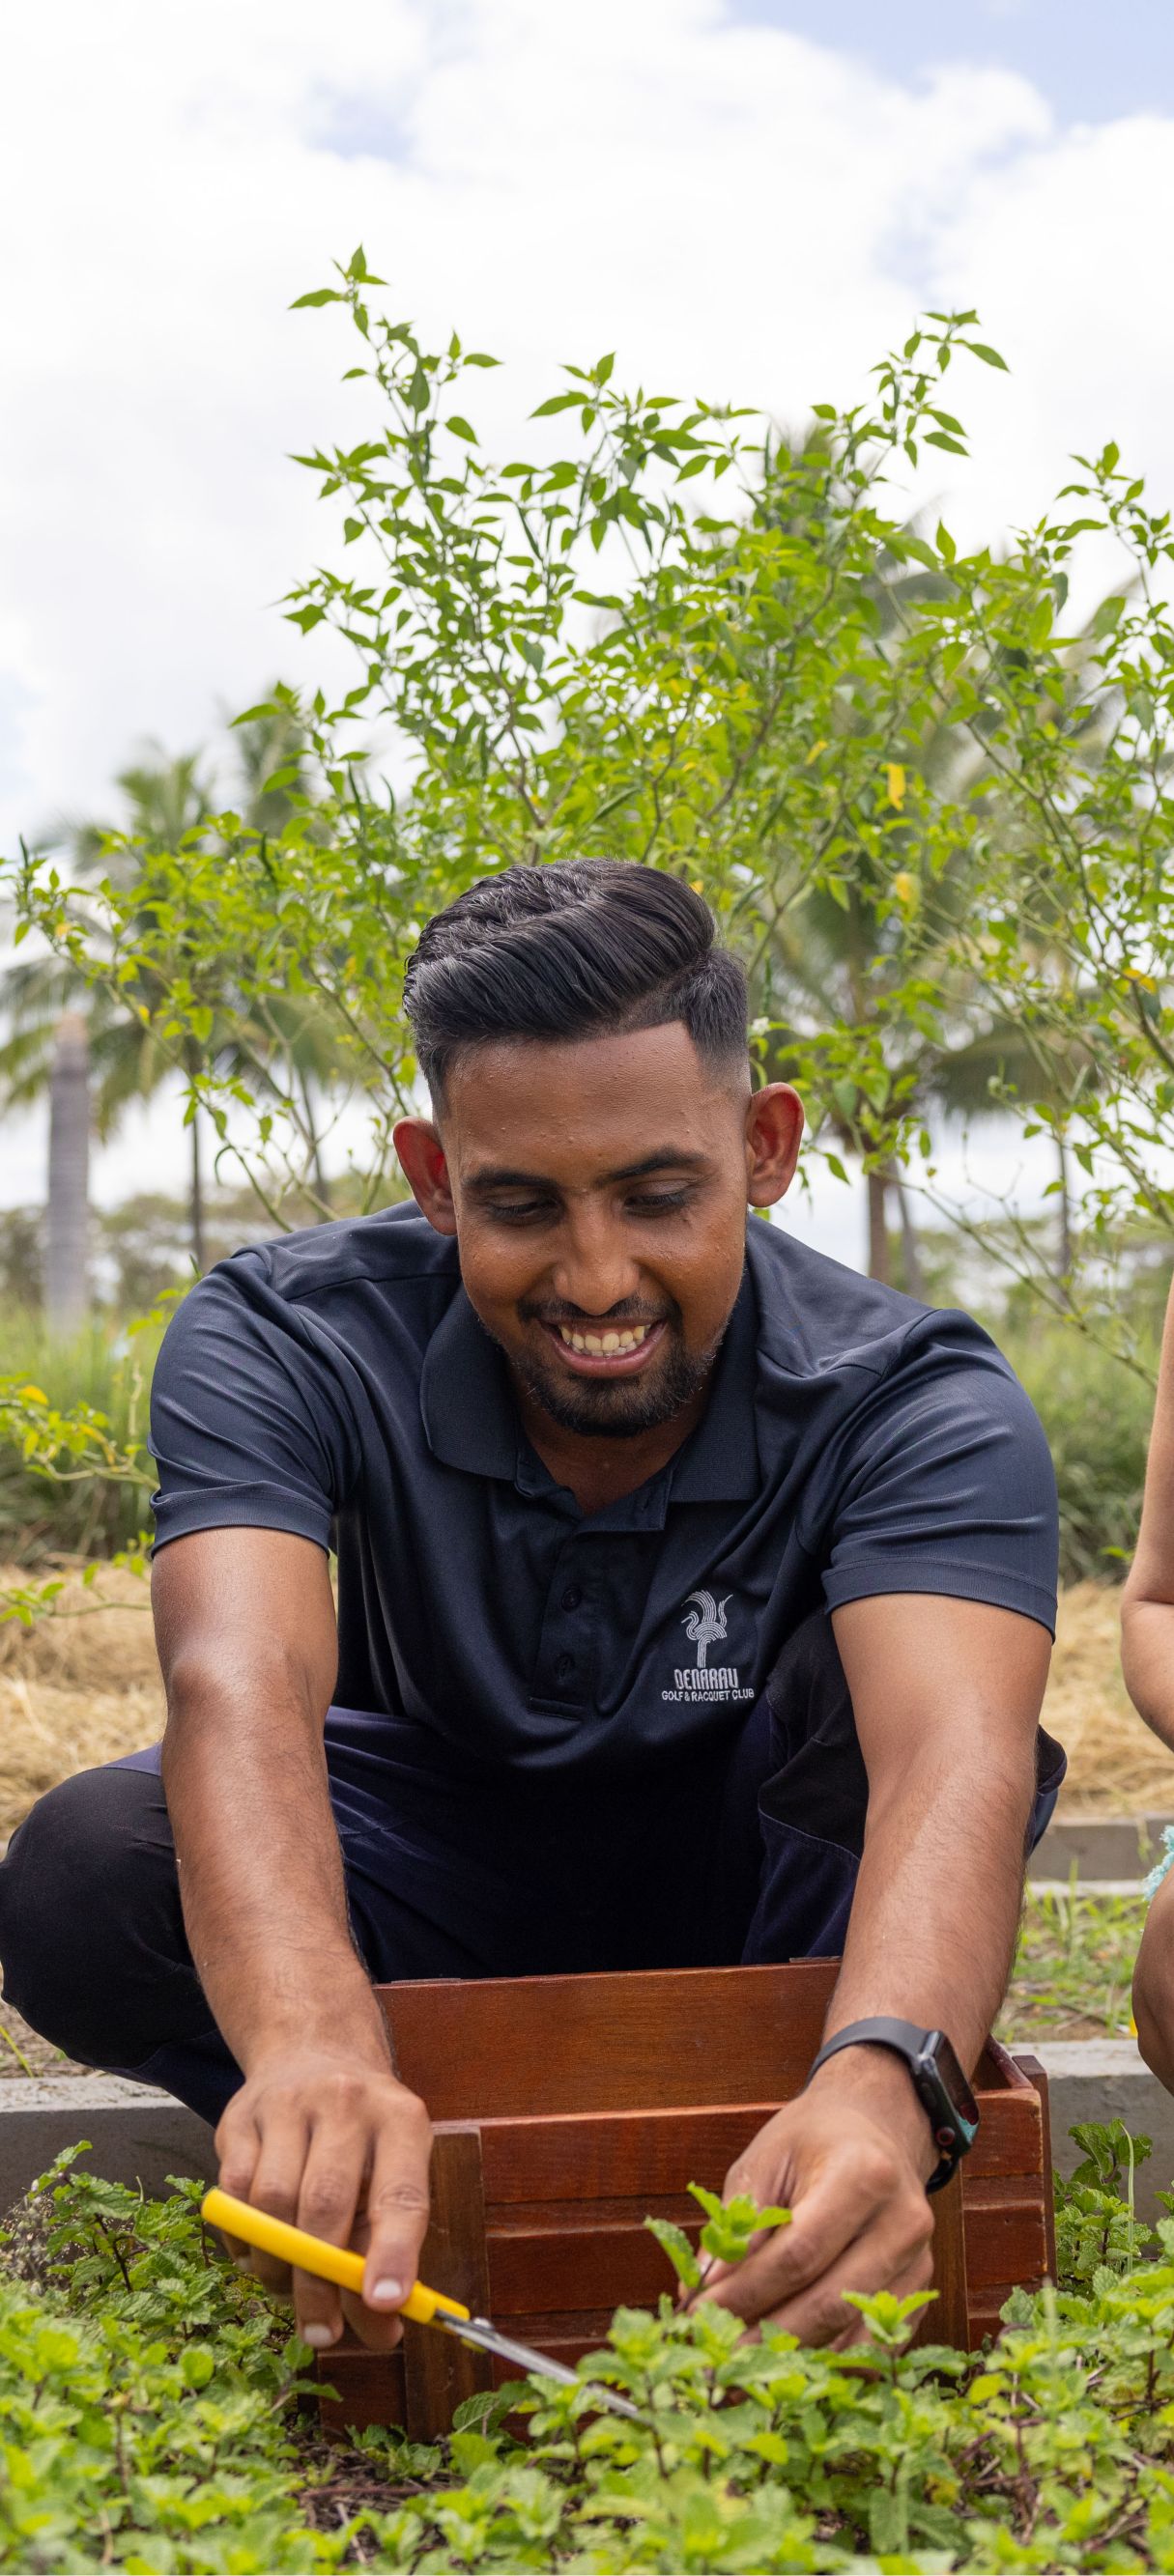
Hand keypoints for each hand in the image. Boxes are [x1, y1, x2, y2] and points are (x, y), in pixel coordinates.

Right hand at [213, 2040, 432, 2352]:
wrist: (313, 2055)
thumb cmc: (363, 2138)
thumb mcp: (392, 2174)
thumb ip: (387, 2251)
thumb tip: (383, 2330)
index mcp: (401, 2120)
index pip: (401, 2194)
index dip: (394, 2253)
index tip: (384, 2304)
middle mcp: (346, 2103)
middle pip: (325, 2203)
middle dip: (319, 2281)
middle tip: (321, 2333)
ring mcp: (288, 2104)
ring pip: (272, 2203)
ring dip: (278, 2265)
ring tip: (289, 2288)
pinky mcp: (240, 2117)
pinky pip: (233, 2195)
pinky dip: (243, 2239)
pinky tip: (258, 2252)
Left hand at [690, 2051, 934, 2345]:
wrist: (877, 2127)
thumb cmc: (812, 2141)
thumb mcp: (765, 2161)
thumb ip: (736, 2226)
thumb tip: (701, 2293)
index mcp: (862, 2175)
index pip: (798, 2253)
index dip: (746, 2293)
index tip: (698, 2314)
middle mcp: (901, 2221)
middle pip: (829, 2302)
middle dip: (765, 2335)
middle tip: (715, 2356)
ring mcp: (919, 2260)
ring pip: (853, 2334)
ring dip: (794, 2359)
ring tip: (742, 2370)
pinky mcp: (920, 2289)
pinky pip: (875, 2345)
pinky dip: (829, 2362)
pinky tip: (788, 2367)